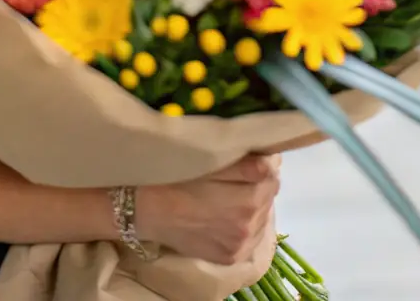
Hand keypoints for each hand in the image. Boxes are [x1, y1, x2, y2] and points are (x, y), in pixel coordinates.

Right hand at [134, 155, 279, 264]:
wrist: (146, 210)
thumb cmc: (177, 178)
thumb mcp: (212, 162)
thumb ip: (247, 164)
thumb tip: (273, 162)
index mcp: (248, 200)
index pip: (272, 175)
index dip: (261, 164)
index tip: (247, 160)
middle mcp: (249, 227)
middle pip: (268, 196)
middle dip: (257, 184)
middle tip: (234, 178)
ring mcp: (240, 246)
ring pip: (262, 217)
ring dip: (253, 205)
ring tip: (228, 197)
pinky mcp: (231, 258)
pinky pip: (251, 238)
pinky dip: (245, 226)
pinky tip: (226, 216)